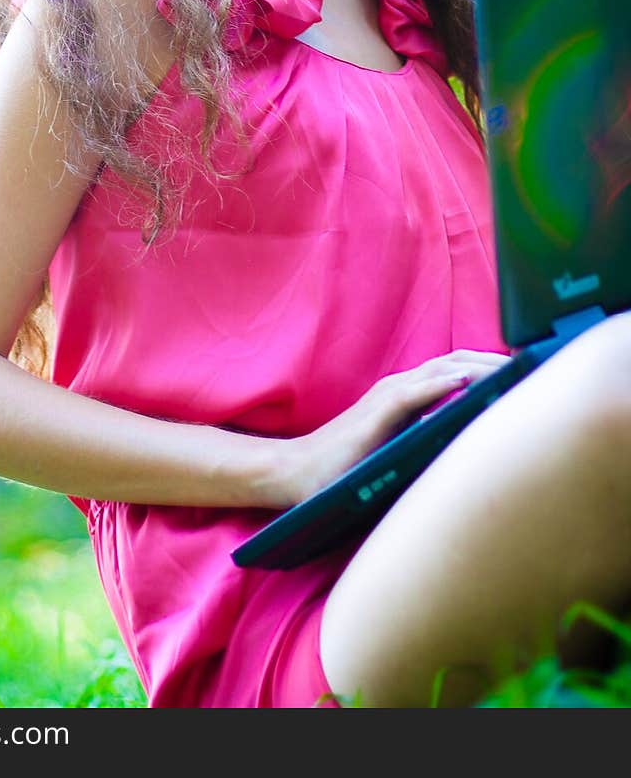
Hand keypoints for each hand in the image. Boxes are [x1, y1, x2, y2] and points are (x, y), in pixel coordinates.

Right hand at [279, 349, 511, 506]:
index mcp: (408, 394)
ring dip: (480, 367)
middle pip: (459, 362)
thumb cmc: (348, 468)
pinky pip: (412, 394)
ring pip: (442, 371)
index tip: (530, 372)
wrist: (299, 473)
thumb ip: (430, 438)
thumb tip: (475, 446)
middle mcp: (400, 387)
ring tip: (515, 368)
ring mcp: (387, 397)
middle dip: (498, 362)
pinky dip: (441, 384)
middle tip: (536, 366)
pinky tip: (466, 382)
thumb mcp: (399, 448)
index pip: (459, 370)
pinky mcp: (376, 414)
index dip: (494, 367)